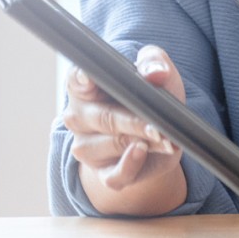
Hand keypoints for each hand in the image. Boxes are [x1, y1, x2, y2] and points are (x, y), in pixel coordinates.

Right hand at [63, 45, 188, 215]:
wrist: (161, 134)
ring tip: (162, 137)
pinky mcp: (104, 173)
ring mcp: (88, 148)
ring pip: (111, 145)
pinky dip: (130, 166)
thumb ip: (154, 62)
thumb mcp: (157, 72)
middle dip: (132, 120)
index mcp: (85, 88)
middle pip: (102, 118)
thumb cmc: (150, 96)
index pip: (76, 80)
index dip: (82, 78)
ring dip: (140, 141)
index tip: (90, 78)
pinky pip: (114, 175)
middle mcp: (79, 118)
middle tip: (156, 124)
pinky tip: (143, 153)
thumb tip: (154, 72)